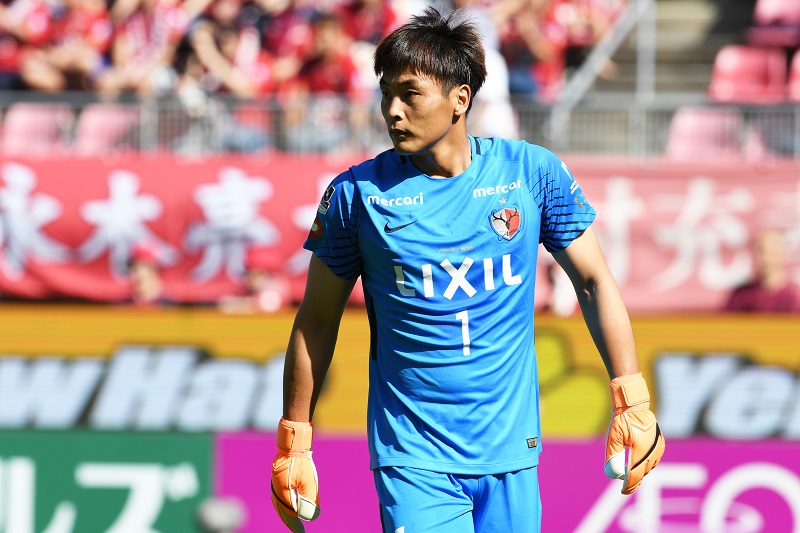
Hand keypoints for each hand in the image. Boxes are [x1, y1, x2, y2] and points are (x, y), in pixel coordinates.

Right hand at [271, 418, 320, 531]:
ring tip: (293, 522)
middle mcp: (275, 489)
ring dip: (286, 514)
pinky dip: (284, 504)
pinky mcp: (277, 479)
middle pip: (282, 510)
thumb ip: (309, 498)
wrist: (292, 442)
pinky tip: (289, 506)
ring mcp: (275, 484)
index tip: (301, 532)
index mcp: (281, 491)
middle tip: (298, 531)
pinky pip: (279, 497)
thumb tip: (310, 516)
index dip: (295, 524)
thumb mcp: (308, 481)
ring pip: (279, 504)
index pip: (289, 512)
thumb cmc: (301, 460)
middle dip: (290, 521)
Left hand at [604, 373, 664, 493]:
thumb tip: (611, 473)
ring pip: (650, 467)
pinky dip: (647, 464)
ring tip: (630, 477)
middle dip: (634, 481)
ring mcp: (658, 447)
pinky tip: (639, 465)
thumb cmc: (622, 419)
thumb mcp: (613, 436)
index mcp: (641, 449)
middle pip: (643, 473)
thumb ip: (612, 454)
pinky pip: (654, 459)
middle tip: (625, 488)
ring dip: (640, 473)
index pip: (635, 474)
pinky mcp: (660, 443)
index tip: (622, 491)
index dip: (629, 485)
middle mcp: (652, 450)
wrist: (635, 405)